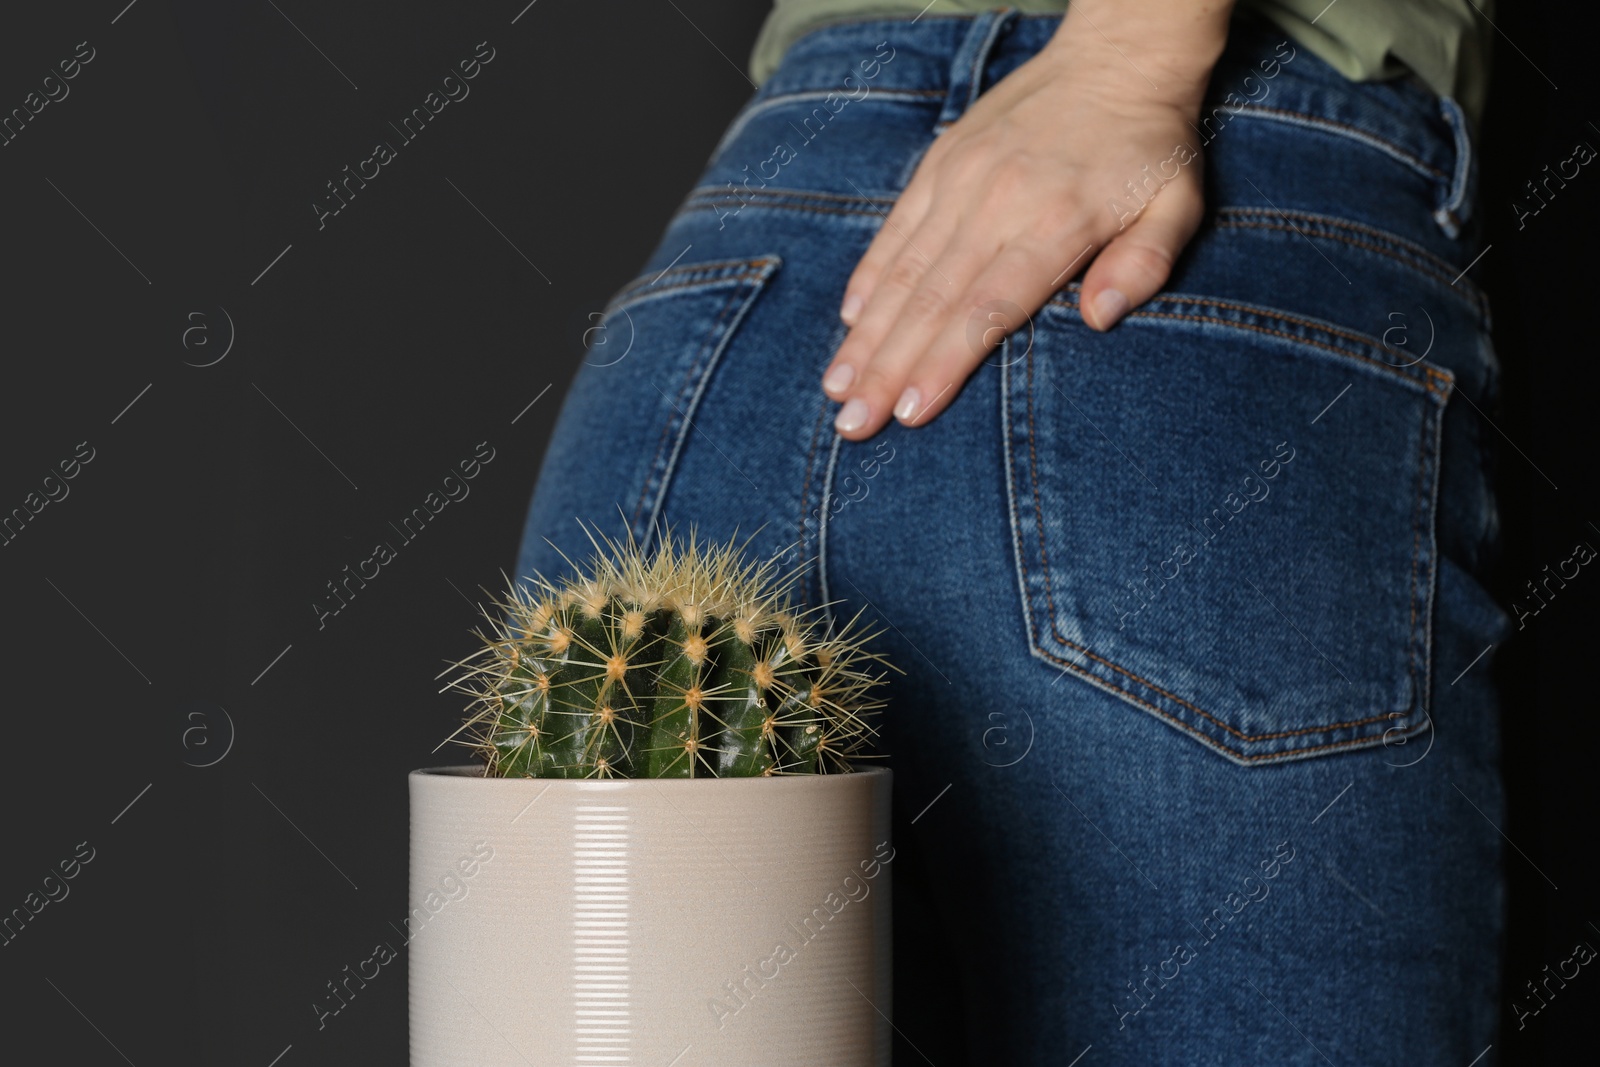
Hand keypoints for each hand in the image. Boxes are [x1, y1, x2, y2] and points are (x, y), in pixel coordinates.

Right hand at [821, 0, 1234, 439]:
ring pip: (904, 271)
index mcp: (1055, 223)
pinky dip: (870, 277)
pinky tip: (849, 321)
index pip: (987, 309)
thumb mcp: (1178, 205)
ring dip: (866, 335)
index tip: (909, 412)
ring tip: (835, 386)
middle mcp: (997, 204)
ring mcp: (962, 181)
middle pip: (931, 301)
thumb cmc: (1152, 145)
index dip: (944, 364)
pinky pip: (898, 229)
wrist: (1117, 54)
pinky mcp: (942, 163)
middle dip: (886, 368)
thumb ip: (1144, 264)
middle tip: (852, 423)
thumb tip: (1097, 320)